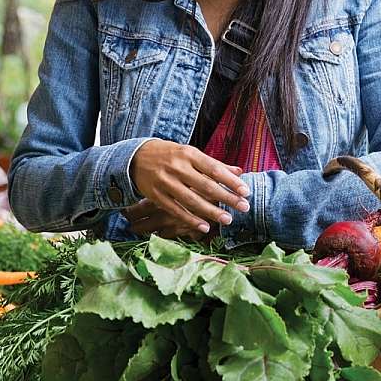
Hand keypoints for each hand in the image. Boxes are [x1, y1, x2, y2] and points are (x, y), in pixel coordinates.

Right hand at [128, 140, 248, 233]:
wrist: (135, 157)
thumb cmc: (169, 155)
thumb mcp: (190, 154)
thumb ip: (214, 164)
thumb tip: (239, 171)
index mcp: (189, 154)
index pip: (214, 169)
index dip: (231, 181)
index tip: (246, 191)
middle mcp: (177, 167)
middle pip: (206, 185)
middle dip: (227, 198)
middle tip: (244, 208)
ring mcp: (166, 182)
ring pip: (191, 200)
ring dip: (211, 211)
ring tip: (228, 220)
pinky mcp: (156, 195)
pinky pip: (175, 210)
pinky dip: (190, 220)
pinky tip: (205, 227)